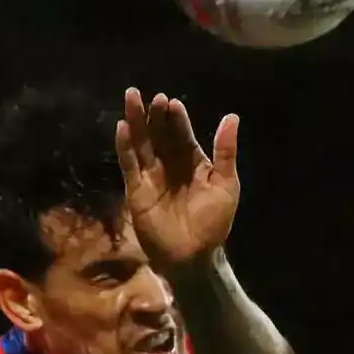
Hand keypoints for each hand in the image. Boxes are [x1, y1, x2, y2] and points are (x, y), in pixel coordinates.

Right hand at [116, 87, 241, 270]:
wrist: (194, 256)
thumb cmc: (214, 223)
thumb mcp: (226, 185)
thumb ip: (226, 152)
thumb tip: (231, 117)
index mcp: (193, 163)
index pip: (182, 135)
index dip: (177, 119)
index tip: (172, 103)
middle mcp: (170, 165)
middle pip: (159, 134)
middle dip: (155, 115)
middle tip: (153, 97)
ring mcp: (152, 176)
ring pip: (141, 143)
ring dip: (137, 122)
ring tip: (132, 98)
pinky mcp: (136, 190)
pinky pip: (129, 164)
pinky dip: (125, 146)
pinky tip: (122, 127)